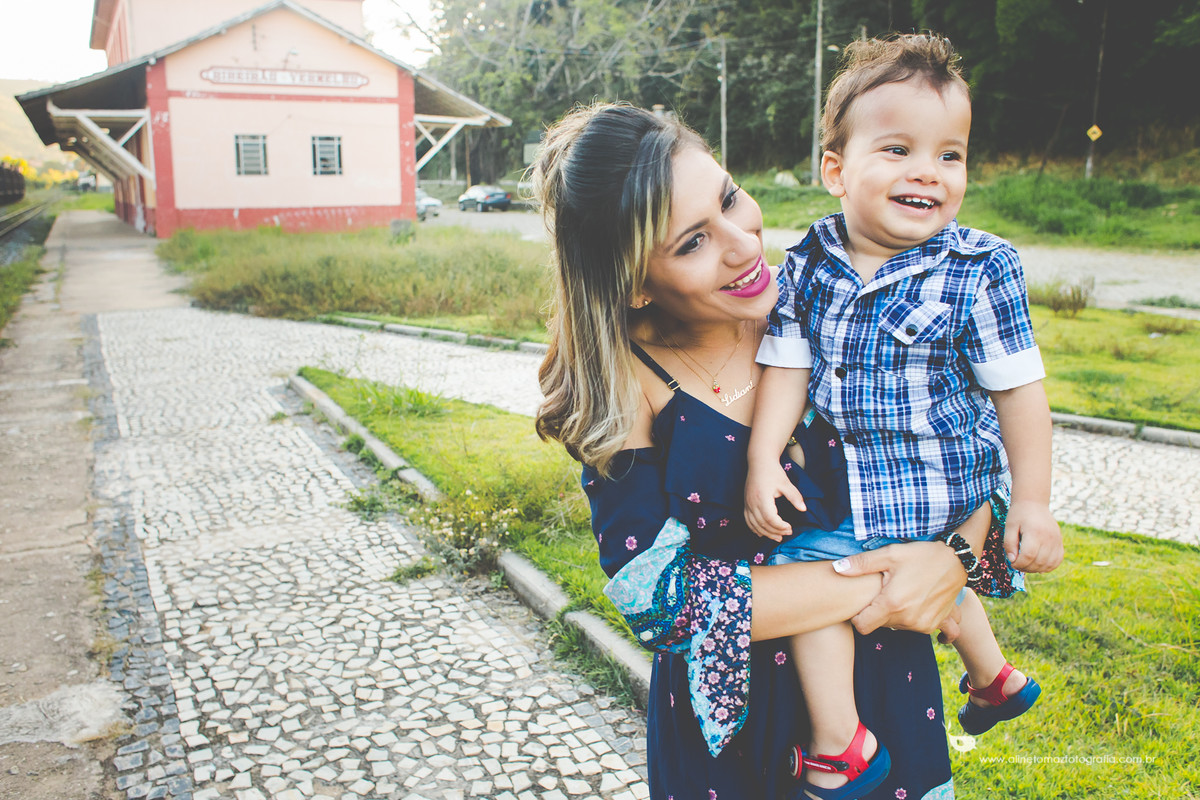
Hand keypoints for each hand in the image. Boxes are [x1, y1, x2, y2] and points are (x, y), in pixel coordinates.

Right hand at [744, 459, 805, 541]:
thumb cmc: (773, 472)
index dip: (780, 526)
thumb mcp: (786, 483)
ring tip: (778, 537)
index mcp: (762, 498)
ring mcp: (747, 504)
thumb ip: (795, 497)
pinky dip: (755, 529)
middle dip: (775, 532)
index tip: (790, 528)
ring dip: (766, 533)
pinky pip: (748, 521)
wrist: (759, 462)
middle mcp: (752, 502)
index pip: (770, 518)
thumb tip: (804, 509)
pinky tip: (763, 533)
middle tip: (787, 533)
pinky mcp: (746, 504)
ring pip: (754, 525)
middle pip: (762, 524)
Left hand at [832, 541, 965, 634]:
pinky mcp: (936, 624)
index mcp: (892, 604)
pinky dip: (920, 624)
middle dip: (877, 612)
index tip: (863, 602)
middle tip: (884, 591)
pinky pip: (924, 632)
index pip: (862, 626)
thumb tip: (836, 569)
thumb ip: (861, 564)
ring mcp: (924, 624)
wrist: (955, 560)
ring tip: (902, 593)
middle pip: (880, 626)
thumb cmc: (920, 555)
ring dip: (896, 615)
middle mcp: (908, 619)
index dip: (858, 616)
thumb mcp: (889, 554)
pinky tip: (919, 617)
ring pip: (898, 627)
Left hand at [1004, 500, 1062, 572]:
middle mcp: (1048, 537)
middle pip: (1039, 562)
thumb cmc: (1019, 514)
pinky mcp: (1060, 542)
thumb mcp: (1009, 526)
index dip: (1019, 563)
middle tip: (1017, 564)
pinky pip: (1057, 560)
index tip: (1012, 562)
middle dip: (1025, 568)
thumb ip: (1009, 544)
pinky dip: (1048, 567)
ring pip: (1049, 564)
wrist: (1034, 503)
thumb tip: (1013, 560)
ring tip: (1026, 565)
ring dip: (1036, 569)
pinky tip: (1038, 565)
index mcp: (1034, 532)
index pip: (1028, 556)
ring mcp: (1056, 540)